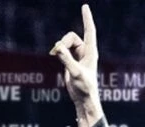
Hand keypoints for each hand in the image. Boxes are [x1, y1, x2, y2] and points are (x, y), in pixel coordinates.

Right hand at [51, 4, 102, 126]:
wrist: (83, 99)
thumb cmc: (84, 88)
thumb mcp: (75, 73)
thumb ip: (66, 60)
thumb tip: (57, 48)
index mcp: (90, 52)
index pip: (89, 31)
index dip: (87, 18)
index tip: (85, 6)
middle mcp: (85, 52)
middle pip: (71, 37)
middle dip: (63, 42)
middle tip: (56, 52)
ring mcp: (78, 56)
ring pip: (66, 43)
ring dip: (59, 47)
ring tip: (55, 55)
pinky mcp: (71, 61)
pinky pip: (62, 50)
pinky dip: (58, 51)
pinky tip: (54, 55)